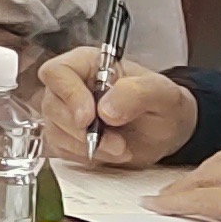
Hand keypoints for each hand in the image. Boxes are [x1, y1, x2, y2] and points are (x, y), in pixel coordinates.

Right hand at [30, 42, 197, 166]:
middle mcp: (71, 85)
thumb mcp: (163, 94)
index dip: (68, 94)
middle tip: (117, 142)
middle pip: (52, 105)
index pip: (57, 72)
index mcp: (88, 64)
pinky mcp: (67, 137)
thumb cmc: (164, 106)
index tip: (88, 117)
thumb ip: (137, 93)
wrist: (168, 133)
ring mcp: (66, 112)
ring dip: (89, 147)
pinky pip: (62, 150)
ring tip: (121, 147)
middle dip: (84, 131)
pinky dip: (87, 157)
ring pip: (55, 131)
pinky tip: (110, 152)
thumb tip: (105, 109)